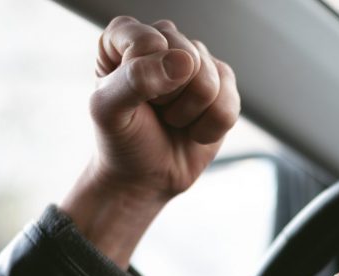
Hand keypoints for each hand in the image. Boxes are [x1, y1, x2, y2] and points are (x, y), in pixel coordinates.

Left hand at [61, 16, 239, 267]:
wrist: (145, 176)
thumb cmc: (122, 138)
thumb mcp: (108, 111)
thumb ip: (135, 79)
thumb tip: (184, 61)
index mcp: (126, 36)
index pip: (149, 41)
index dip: (144, 78)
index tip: (132, 97)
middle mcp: (165, 40)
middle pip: (187, 57)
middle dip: (170, 98)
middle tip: (155, 111)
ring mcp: (197, 61)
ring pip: (211, 81)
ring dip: (189, 114)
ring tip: (172, 120)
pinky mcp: (223, 85)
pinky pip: (230, 104)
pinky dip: (210, 128)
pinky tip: (193, 129)